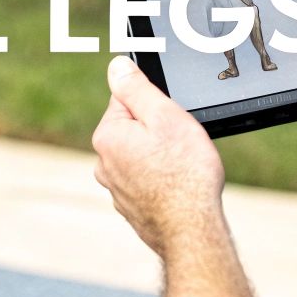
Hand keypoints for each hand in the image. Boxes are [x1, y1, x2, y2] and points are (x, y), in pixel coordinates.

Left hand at [92, 56, 226, 257]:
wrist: (192, 229)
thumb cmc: (185, 173)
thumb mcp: (164, 115)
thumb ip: (136, 88)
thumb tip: (117, 67)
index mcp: (108, 136)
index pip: (127, 100)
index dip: (155, 104)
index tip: (172, 118)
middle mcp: (104, 164)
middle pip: (134, 129)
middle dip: (158, 132)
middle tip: (181, 145)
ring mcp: (117, 189)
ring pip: (142, 157)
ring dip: (161, 158)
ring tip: (182, 169)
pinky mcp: (132, 208)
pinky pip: (148, 182)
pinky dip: (162, 181)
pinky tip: (178, 188)